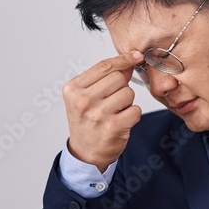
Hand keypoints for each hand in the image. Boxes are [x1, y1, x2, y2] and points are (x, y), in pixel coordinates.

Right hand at [62, 51, 143, 171]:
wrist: (86, 152)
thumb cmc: (87, 120)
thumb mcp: (86, 95)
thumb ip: (105, 77)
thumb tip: (131, 59)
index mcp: (73, 89)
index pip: (104, 66)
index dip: (123, 59)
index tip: (136, 55)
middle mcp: (83, 101)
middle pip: (118, 78)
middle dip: (121, 87)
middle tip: (112, 101)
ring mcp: (98, 115)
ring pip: (128, 93)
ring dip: (127, 102)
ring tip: (114, 112)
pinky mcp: (114, 127)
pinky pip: (136, 110)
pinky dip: (133, 115)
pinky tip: (121, 122)